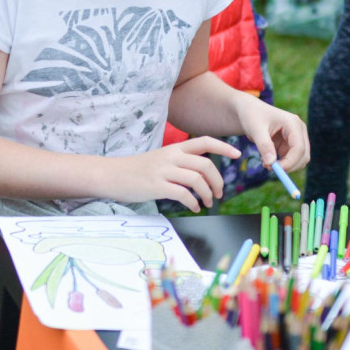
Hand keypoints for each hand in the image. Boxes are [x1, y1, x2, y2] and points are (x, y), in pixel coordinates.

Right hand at [109, 136, 241, 212]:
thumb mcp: (161, 158)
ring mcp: (164, 171)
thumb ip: (180, 161)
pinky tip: (194, 208)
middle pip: (205, 165)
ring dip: (207, 194)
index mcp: (174, 148)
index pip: (204, 142)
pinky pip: (183, 195)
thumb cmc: (138, 169)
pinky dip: (193, 203)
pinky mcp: (157, 186)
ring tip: (207, 203)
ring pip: (197, 180)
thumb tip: (202, 173)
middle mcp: (171, 157)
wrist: (112, 174)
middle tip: (219, 193)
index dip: (224, 146)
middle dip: (218, 181)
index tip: (238, 154)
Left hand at [237, 101, 309, 172]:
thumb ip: (264, 146)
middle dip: (288, 165)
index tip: (274, 169)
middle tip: (268, 168)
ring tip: (264, 161)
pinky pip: (291, 160)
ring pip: (298, 160)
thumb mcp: (255, 129)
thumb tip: (271, 164)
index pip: (299, 148)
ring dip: (284, 165)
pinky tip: (266, 159)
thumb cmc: (252, 116)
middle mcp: (299, 130)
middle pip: (303, 156)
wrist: (250, 111)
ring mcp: (296, 138)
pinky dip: (280, 164)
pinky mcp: (291, 144)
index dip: (290, 162)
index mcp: (293, 123)